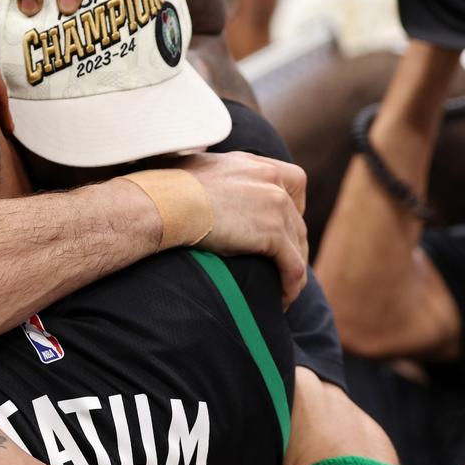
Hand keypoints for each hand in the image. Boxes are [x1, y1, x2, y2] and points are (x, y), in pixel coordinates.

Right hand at [179, 151, 308, 304]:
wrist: (166, 203)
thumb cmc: (167, 190)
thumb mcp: (195, 170)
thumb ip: (210, 175)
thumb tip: (194, 178)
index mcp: (253, 165)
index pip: (292, 180)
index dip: (293, 205)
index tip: (281, 224)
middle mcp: (270, 179)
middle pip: (296, 218)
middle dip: (292, 243)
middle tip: (279, 265)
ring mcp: (275, 204)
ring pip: (298, 244)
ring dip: (291, 268)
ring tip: (280, 289)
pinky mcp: (273, 232)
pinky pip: (294, 266)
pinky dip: (291, 285)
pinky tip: (283, 300)